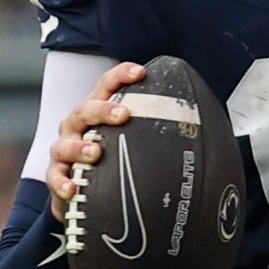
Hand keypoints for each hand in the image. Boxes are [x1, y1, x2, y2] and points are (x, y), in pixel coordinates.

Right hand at [45, 60, 149, 217]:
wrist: (87, 195)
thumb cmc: (115, 163)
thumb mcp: (138, 147)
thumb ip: (163, 140)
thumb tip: (213, 145)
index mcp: (98, 113)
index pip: (107, 86)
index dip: (121, 76)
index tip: (140, 73)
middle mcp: (78, 127)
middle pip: (85, 110)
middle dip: (103, 110)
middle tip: (124, 115)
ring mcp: (64, 151)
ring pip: (65, 144)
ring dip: (79, 147)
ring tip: (95, 153)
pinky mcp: (57, 177)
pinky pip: (55, 178)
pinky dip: (62, 183)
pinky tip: (72, 190)